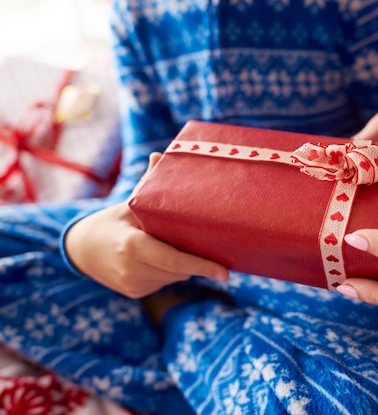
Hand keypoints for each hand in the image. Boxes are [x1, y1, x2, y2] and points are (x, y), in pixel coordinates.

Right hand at [65, 153, 228, 297]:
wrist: (81, 250)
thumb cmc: (112, 222)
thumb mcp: (128, 204)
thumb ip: (147, 185)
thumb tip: (160, 155)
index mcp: (133, 247)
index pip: (175, 261)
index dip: (203, 266)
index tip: (225, 273)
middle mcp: (133, 270)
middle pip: (179, 268)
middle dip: (194, 257)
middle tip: (204, 241)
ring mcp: (133, 286)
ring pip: (174, 277)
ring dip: (181, 264)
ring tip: (170, 243)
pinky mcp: (136, 293)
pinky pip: (164, 282)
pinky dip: (169, 271)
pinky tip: (160, 256)